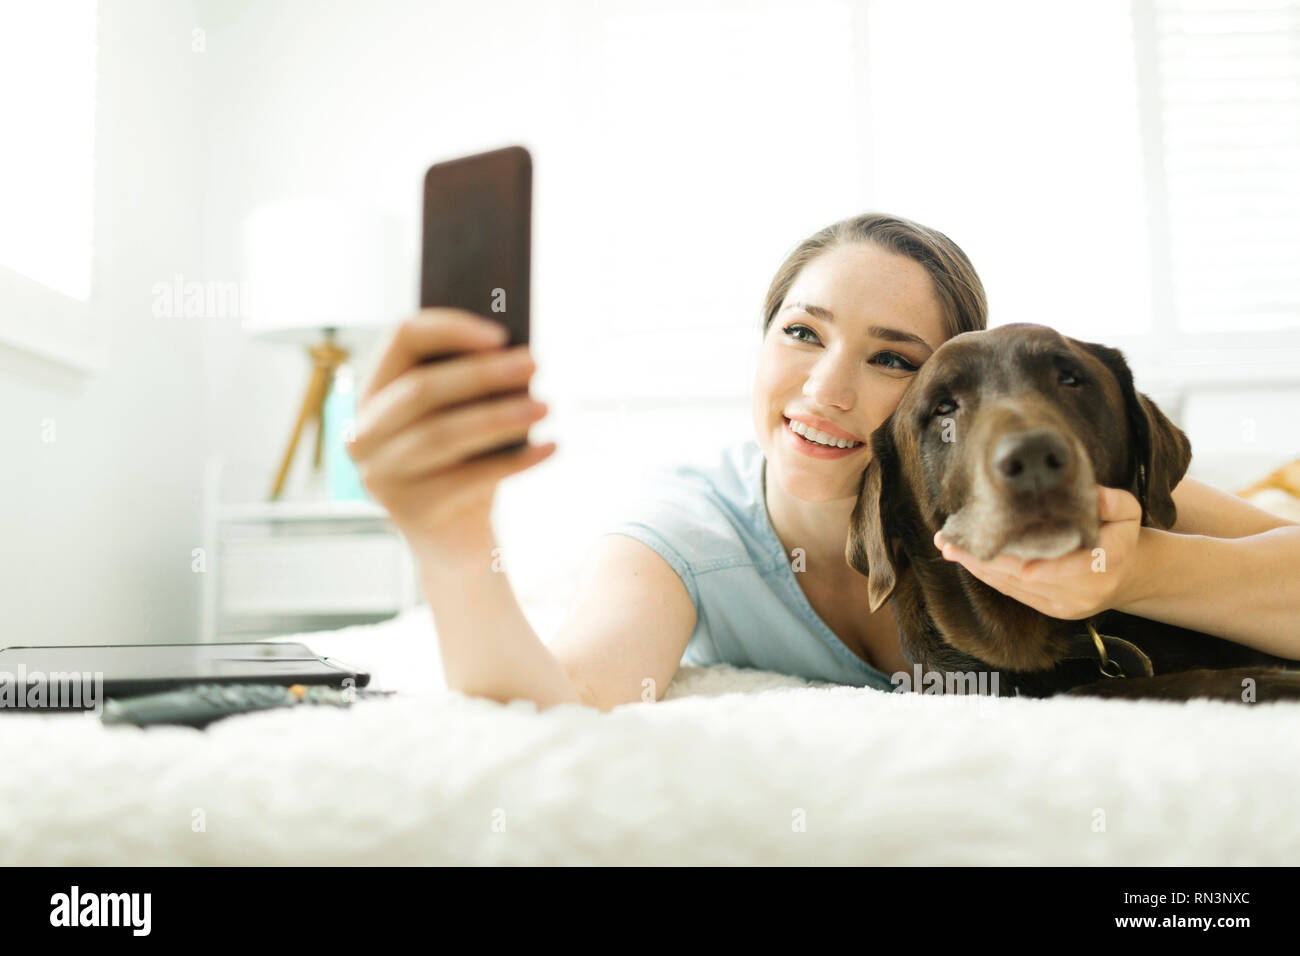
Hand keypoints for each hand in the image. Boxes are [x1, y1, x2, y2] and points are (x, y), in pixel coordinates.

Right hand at [348, 308, 554, 555]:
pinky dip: (517, 461)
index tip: (501, 333)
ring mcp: (382, 476)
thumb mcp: (459, 417)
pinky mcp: (413, 511)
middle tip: (534, 362)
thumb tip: (515, 351)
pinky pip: (472, 478)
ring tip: (546, 406)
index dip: (452, 329)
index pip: (402, 339)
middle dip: (483, 373)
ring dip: (501, 416)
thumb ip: (471, 384)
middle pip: (422, 389)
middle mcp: (364, 434)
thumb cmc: (461, 462)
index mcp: (372, 392)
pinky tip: (552, 446)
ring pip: (446, 434)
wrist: (453, 539)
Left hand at [932, 485, 1144, 619]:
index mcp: (1108, 563)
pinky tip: (968, 561)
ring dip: (980, 569)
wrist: (1131, 573)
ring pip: (1017, 588)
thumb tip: (1091, 493)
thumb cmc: (1122, 533)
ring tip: (950, 548)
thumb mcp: (1127, 511)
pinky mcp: (1054, 611)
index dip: (1035, 566)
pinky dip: (991, 577)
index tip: (1002, 559)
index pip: (1068, 568)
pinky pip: (1017, 595)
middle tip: (951, 542)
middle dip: (986, 561)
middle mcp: (1086, 591)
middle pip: (1028, 579)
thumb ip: (1111, 502)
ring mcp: (1068, 605)